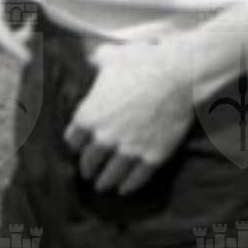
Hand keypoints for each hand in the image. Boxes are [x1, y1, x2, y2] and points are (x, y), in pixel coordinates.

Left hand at [63, 36, 194, 193]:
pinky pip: (137, 178)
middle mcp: (103, 137)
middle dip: (87, 168)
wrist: (175, 76)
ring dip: (105, 182)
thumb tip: (92, 57)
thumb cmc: (138, 63)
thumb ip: (95, 61)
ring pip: (111, 173)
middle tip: (87, 174)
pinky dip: (129, 186)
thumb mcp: (108, 58)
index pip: (72, 139)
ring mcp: (128, 149)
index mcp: (87, 115)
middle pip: (89, 160)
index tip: (77, 147)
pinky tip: (124, 190)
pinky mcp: (152, 156)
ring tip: (102, 187)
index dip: (74, 144)